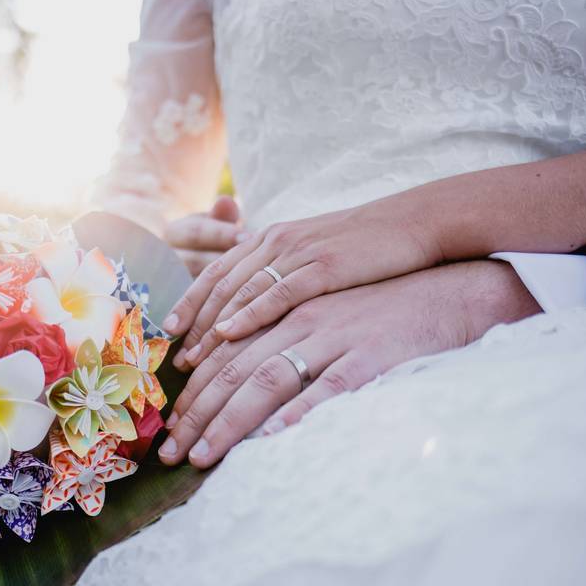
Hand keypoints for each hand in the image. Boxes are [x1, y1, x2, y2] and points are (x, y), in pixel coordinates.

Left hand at [157, 260, 539, 468]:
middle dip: (195, 411)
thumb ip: (278, 311)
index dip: (191, 382)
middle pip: (230, 363)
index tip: (168, 419)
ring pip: (264, 375)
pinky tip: (271, 437)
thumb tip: (237, 340)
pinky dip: (296, 409)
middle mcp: (296, 310)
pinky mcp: (367, 350)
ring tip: (202, 454)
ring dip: (228, 418)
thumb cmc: (379, 290)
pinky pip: (325, 383)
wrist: (443, 279)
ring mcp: (330, 329)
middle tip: (168, 448)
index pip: (219, 340)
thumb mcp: (321, 292)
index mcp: (280, 291)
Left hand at [161, 192, 443, 369]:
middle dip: (194, 324)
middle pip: (221, 286)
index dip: (192, 302)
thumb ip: (286, 276)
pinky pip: (278, 293)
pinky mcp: (324, 265)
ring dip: (211, 328)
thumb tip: (261, 311)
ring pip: (241, 291)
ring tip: (191, 360)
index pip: (220, 272)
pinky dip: (250, 314)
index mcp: (274, 238)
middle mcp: (277, 242)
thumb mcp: (317, 258)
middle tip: (173, 360)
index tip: (170, 333)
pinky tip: (230, 335)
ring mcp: (298, 253)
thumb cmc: (368, 250)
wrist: (415, 225)